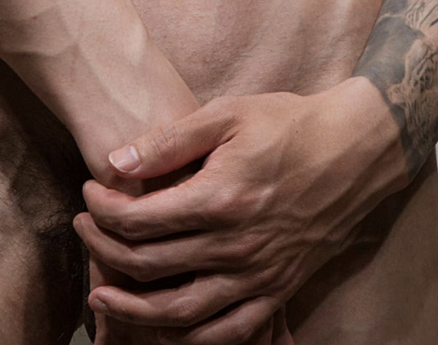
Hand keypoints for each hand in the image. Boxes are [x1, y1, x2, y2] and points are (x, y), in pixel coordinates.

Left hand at [74, 80, 406, 343]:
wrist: (354, 151)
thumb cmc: (288, 124)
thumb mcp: (227, 114)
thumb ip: (170, 140)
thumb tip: (117, 161)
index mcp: (220, 198)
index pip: (140, 219)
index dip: (103, 209)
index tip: (89, 192)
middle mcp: (237, 245)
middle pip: (152, 265)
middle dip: (105, 250)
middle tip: (83, 230)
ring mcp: (259, 275)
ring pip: (181, 312)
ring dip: (134, 308)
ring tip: (101, 296)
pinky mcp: (278, 291)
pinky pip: (228, 331)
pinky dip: (191, 338)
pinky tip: (165, 328)